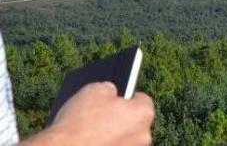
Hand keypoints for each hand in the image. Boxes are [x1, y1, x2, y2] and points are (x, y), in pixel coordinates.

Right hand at [23, 82, 154, 145]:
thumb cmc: (80, 122)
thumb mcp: (94, 90)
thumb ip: (109, 88)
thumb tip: (111, 91)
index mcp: (143, 113)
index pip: (141, 100)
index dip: (128, 97)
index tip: (118, 98)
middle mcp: (144, 136)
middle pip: (134, 121)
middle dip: (121, 118)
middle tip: (103, 115)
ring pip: (125, 139)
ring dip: (114, 135)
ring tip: (93, 130)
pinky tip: (90, 141)